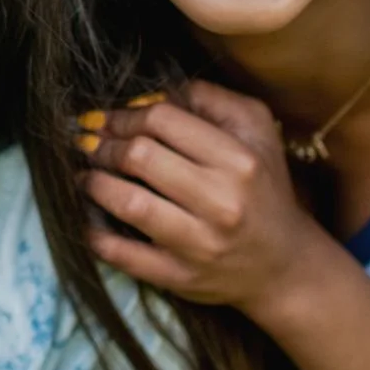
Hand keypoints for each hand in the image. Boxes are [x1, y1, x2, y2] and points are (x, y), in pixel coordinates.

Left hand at [77, 80, 333, 318]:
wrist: (284, 265)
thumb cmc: (261, 187)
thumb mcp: (256, 129)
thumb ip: (210, 98)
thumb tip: (153, 91)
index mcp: (238, 160)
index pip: (162, 120)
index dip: (125, 115)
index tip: (109, 118)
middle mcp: (221, 202)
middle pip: (139, 157)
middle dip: (104, 145)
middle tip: (90, 144)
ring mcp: (200, 244)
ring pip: (128, 204)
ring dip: (94, 183)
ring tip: (85, 175)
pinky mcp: (180, 277)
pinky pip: (125, 256)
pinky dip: (96, 235)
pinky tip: (87, 219)